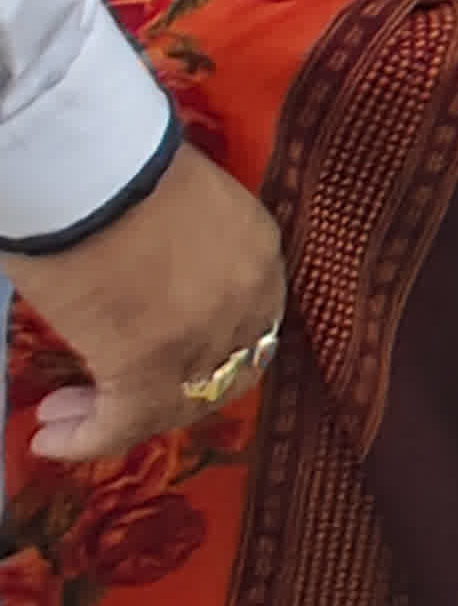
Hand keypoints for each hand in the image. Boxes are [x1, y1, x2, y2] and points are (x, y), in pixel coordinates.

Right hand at [10, 142, 285, 459]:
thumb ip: (185, 254)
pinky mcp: (149, 366)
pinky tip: (50, 439)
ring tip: (62, 417)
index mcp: (258, 249)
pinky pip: (125, 423)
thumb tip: (148, 282)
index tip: (154, 360)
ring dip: (114, 418)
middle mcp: (247, 297)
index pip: (249, 324)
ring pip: (170, 403)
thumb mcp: (184, 211)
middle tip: (106, 399)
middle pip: (218, 374)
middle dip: (165, 395)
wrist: (95, 166)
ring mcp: (205, 335)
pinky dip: (87, 439)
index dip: (205, 353)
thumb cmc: (124, 170)